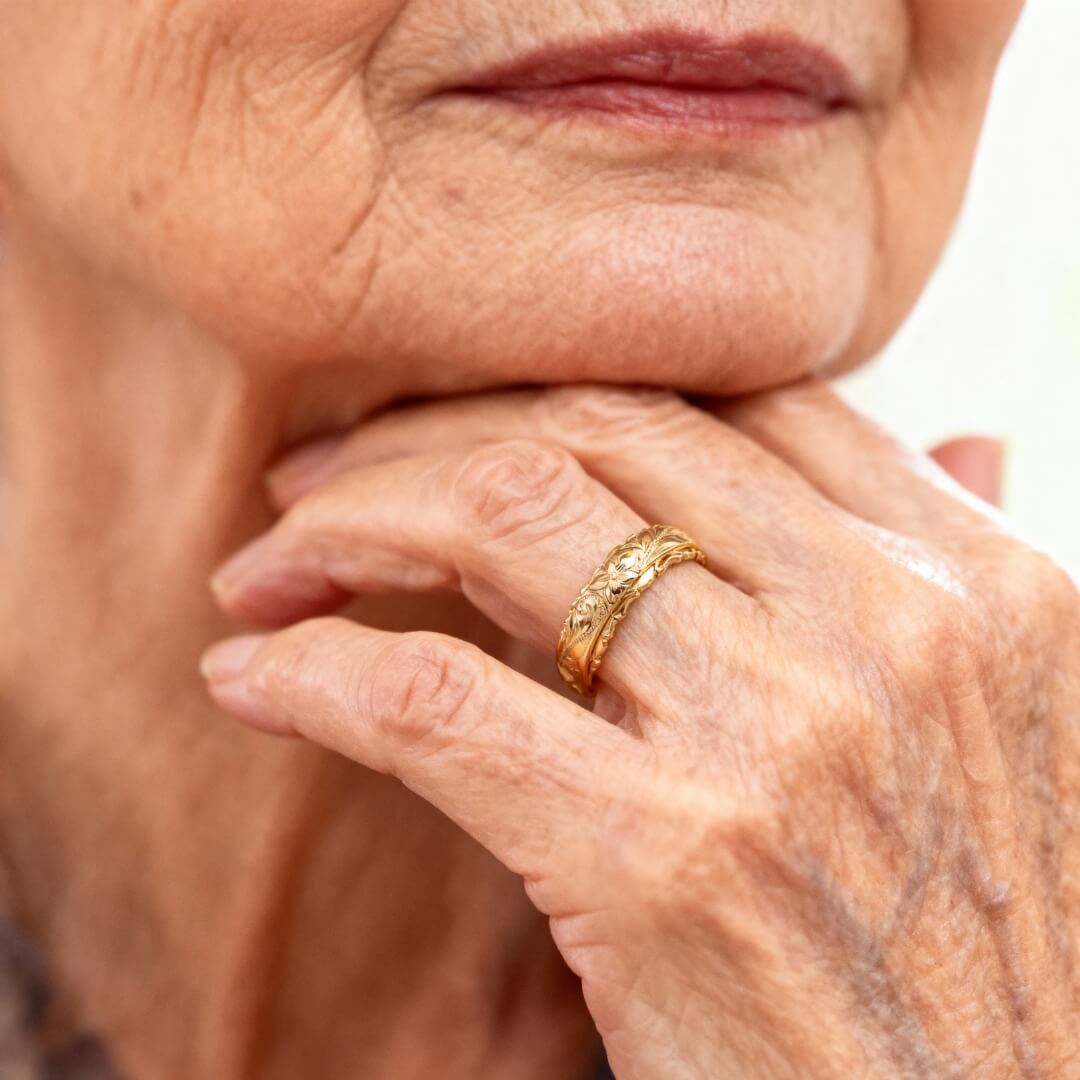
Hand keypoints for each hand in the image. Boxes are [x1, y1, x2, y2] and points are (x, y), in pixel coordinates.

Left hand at [203, 382, 1079, 1078]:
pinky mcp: (669, 866)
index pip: (724, 400)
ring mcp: (781, 738)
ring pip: (503, 521)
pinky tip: (250, 675)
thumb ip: (953, 581)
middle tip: (315, 481)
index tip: (446, 433)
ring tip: (268, 568)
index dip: (551, 394)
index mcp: (978, 584)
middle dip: (421, 438)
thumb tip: (966, 434)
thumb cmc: (996, 958)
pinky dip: (316, 672)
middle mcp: (889, 629)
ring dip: (345, 525)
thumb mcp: (1026, 727)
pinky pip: (436, 704)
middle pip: (593, 432)